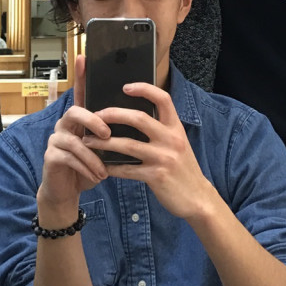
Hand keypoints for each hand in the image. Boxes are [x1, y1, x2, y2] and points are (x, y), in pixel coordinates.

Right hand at [38, 55, 110, 221]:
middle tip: (107, 134)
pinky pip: (70, 158)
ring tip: (105, 170)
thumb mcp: (103, 149)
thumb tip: (137, 120)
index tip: (84, 56)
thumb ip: (112, 133)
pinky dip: (87, 168)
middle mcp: (65, 125)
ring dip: (93, 156)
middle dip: (93, 121)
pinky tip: (97, 177)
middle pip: (75, 111)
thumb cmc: (89, 166)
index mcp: (81, 119)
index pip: (80, 93)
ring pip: (75, 140)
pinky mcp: (51, 156)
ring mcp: (56, 139)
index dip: (81, 75)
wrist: (69, 192)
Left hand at [90, 83, 216, 221]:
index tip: (126, 87)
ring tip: (88, 141)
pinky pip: (127, 170)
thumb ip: (161, 130)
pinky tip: (101, 166)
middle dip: (113, 115)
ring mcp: (163, 158)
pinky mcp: (156, 176)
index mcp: (176, 127)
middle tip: (96, 116)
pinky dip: (111, 167)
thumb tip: (133, 117)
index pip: (163, 99)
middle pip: (138, 118)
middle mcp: (171, 139)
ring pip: (127, 145)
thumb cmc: (183, 168)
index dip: (144, 89)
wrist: (198, 198)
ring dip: (104, 142)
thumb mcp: (178, 143)